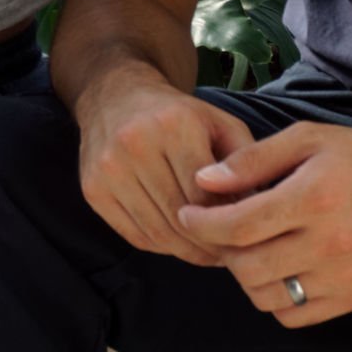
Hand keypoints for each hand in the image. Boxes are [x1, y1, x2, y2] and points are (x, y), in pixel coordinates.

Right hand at [74, 69, 256, 266]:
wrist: (117, 96)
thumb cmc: (180, 115)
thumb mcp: (221, 123)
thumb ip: (246, 164)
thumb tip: (259, 211)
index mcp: (174, 125)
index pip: (206, 198)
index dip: (229, 226)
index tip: (246, 240)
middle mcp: (136, 144)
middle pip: (181, 218)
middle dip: (210, 244)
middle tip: (231, 256)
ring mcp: (109, 168)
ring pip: (157, 233)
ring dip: (187, 251)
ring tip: (208, 253)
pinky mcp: (93, 188)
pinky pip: (134, 235)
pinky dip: (161, 246)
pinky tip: (179, 242)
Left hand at [176, 123, 351, 328]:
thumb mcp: (305, 139)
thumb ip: (252, 160)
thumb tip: (205, 181)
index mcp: (314, 199)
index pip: (239, 226)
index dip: (202, 223)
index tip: (188, 215)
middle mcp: (329, 244)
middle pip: (246, 266)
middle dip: (221, 250)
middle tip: (221, 232)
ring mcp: (343, 277)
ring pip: (265, 296)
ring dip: (245, 276)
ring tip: (249, 249)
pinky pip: (293, 316)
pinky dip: (275, 298)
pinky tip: (277, 269)